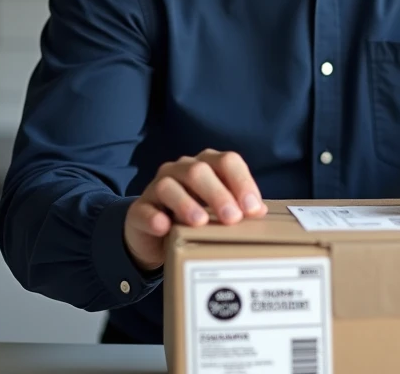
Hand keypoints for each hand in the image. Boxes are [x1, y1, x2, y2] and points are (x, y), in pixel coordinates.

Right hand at [124, 149, 266, 270]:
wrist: (156, 236)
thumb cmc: (195, 218)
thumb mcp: (218, 212)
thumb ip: (238, 207)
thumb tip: (260, 211)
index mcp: (206, 165)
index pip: (227, 162)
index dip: (242, 182)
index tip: (253, 209)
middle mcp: (181, 170)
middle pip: (199, 171)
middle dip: (218, 194)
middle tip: (232, 219)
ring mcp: (157, 187)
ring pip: (169, 186)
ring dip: (186, 203)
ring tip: (200, 222)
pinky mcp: (139, 209)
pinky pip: (144, 209)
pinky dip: (154, 217)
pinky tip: (164, 226)